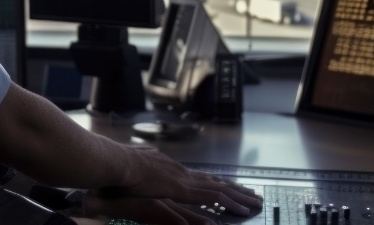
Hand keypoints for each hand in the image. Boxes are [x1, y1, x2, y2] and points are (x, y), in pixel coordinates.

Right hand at [83, 149, 262, 224]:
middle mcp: (181, 172)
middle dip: (234, 188)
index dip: (215, 182)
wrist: (116, 164)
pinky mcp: (186, 189)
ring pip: (221, 188)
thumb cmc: (117, 170)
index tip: (228, 186)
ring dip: (240, 196)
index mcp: (170, 170)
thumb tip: (143, 176)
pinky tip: (242, 209)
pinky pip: (215, 197)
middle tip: (252, 193)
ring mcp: (185, 180)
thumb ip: (142, 177)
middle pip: (214, 180)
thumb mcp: (133, 175)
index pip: (198, 177)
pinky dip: (231, 203)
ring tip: (256, 202)